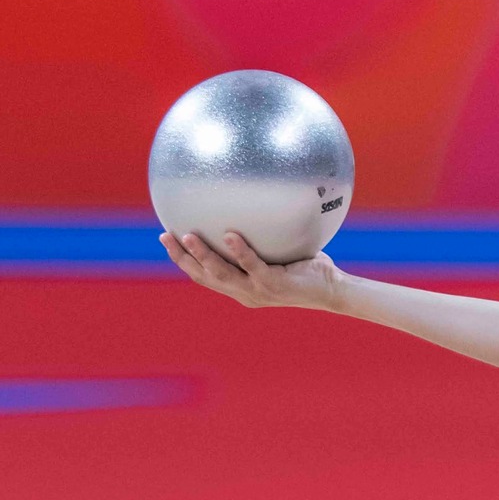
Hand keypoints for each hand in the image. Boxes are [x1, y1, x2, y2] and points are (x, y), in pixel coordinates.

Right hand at [160, 231, 343, 311]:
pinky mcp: (275, 285)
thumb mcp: (277, 255)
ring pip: (223, 274)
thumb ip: (260, 240)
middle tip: (165, 236)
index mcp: (241, 288)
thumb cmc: (307, 270)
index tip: (166, 240)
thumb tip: (251, 206)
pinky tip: (230, 235)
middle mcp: (246, 293)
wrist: (333, 289)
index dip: (183, 261)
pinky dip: (240, 251)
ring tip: (189, 236)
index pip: (204, 277)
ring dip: (204, 255)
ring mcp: (259, 291)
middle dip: (183, 258)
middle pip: (205, 277)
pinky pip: (253, 266)